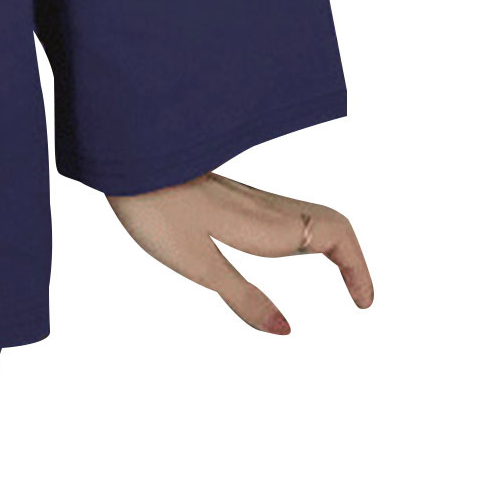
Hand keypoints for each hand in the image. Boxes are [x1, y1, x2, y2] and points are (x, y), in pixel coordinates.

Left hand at [105, 171, 373, 333]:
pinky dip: (300, 234)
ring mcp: (246, 196)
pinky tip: (280, 250)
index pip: (334, 235)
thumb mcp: (198, 264)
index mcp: (265, 223)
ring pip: (304, 214)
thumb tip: (286, 331)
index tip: (364, 303)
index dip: (358, 268)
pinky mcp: (228, 194)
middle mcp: (263, 206)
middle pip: (328, 222)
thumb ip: (244, 297)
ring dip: (328, 244)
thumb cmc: (154, 208)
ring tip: (335, 278)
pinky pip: (280, 212)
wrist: (124, 156)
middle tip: (358, 295)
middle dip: (352, 256)